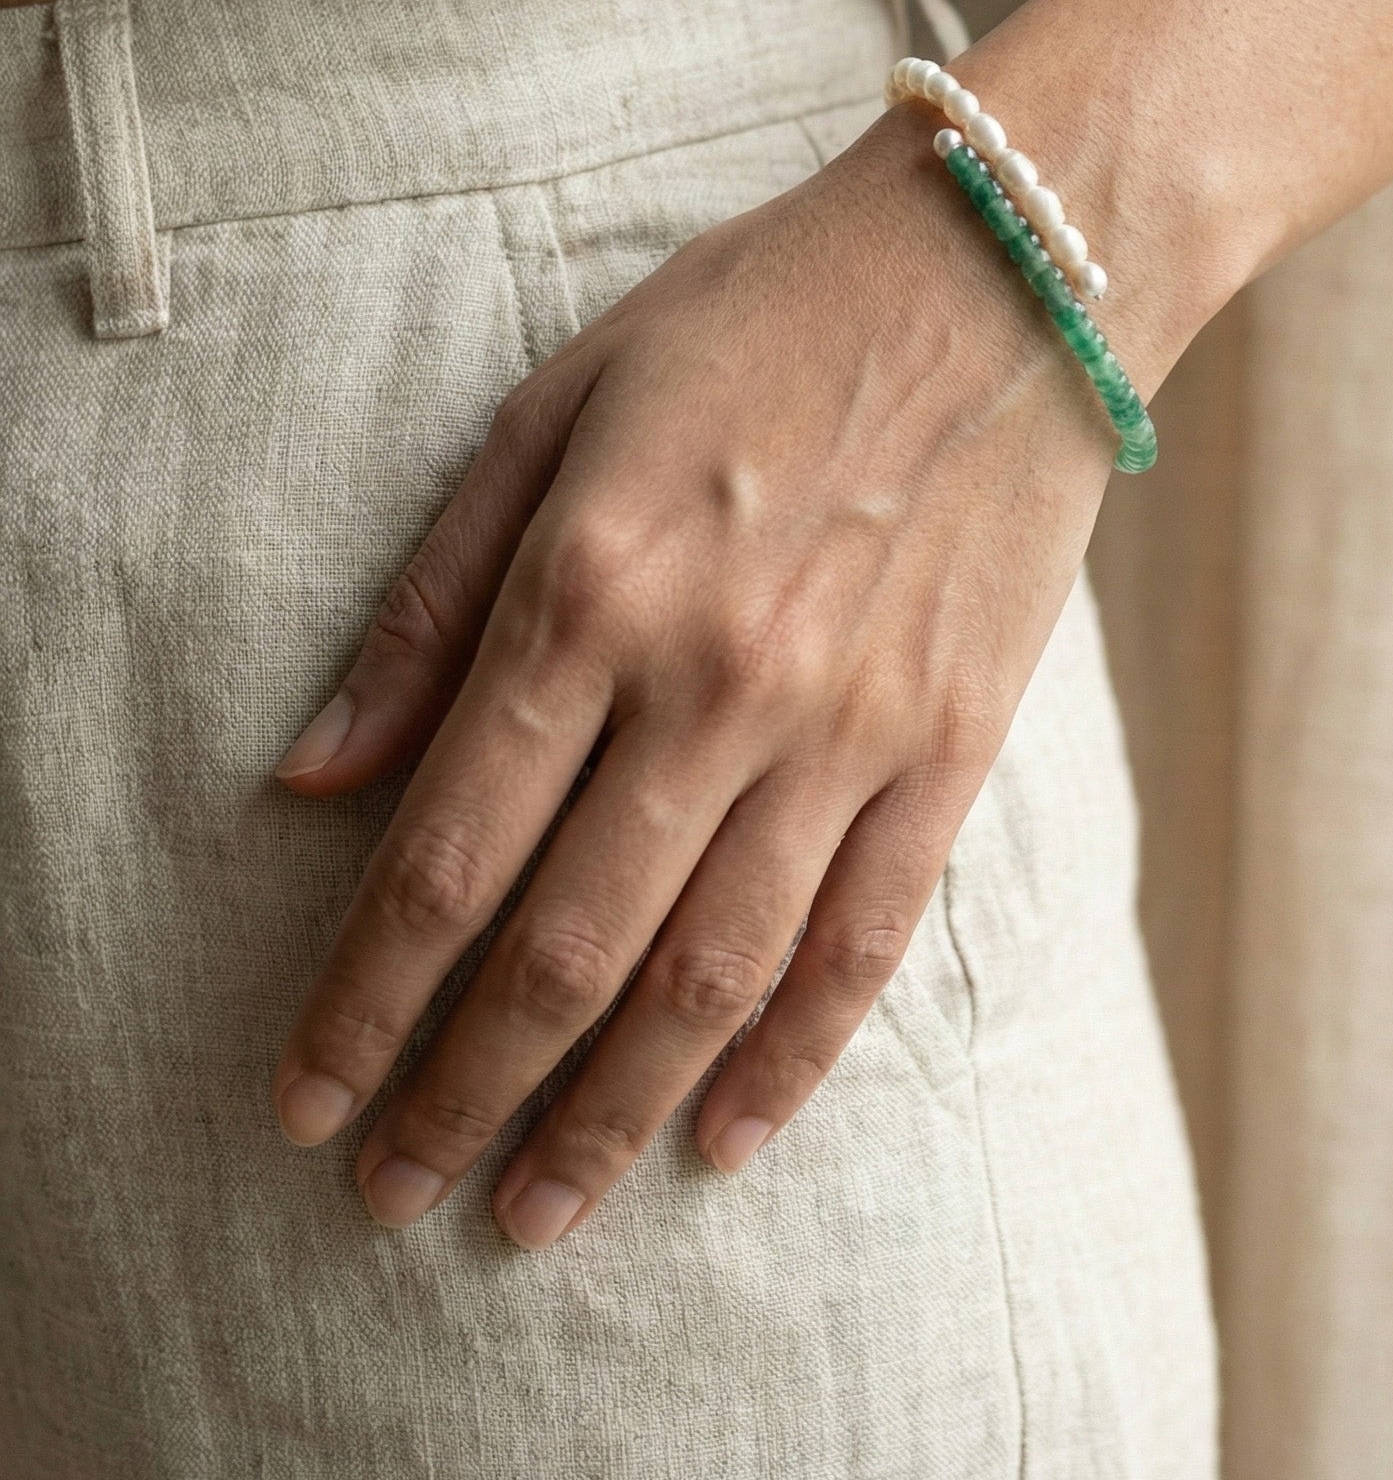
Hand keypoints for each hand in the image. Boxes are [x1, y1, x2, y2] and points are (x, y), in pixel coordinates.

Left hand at [270, 105, 1113, 1248]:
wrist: (1002, 267)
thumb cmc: (758, 315)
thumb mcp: (559, 405)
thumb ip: (434, 596)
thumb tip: (316, 775)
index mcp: (594, 583)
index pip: (448, 852)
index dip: (363, 1000)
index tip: (304, 1101)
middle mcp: (714, 676)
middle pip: (565, 948)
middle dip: (461, 1095)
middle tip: (393, 1194)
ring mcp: (849, 723)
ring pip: (712, 976)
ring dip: (611, 1115)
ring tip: (537, 1212)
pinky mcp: (954, 744)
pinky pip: (867, 939)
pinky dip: (794, 1057)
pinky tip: (727, 1136)